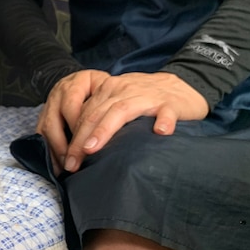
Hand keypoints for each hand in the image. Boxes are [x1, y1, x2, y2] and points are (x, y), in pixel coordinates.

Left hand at [37, 71, 208, 173]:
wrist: (182, 86)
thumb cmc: (144, 100)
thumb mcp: (118, 102)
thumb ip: (100, 116)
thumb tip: (77, 145)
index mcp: (109, 91)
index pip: (85, 114)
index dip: (73, 137)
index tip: (66, 159)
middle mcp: (124, 91)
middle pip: (97, 114)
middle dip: (81, 139)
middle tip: (72, 162)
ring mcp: (148, 97)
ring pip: (122, 111)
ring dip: (105, 130)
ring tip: (93, 148)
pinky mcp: (171, 104)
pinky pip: (166, 112)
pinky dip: (163, 121)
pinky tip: (160, 132)